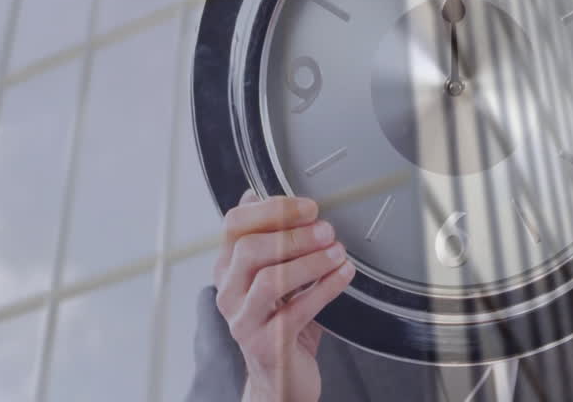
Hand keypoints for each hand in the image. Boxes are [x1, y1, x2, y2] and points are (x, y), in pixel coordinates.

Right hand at [213, 189, 354, 401]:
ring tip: (338, 252)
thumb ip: (268, 238)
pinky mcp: (266, 345)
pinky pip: (297, 311)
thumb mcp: (272, 275)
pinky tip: (344, 275)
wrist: (281, 379)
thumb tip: (255, 194)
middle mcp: (229, 292)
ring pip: (270, 280)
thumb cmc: (281, 321)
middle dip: (294, 235)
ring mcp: (244, 321)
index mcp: (228, 268)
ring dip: (310, 261)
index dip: (272, 209)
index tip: (308, 207)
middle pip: (249, 249)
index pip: (235, 224)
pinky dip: (326, 288)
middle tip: (327, 230)